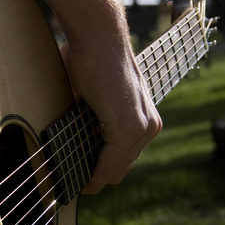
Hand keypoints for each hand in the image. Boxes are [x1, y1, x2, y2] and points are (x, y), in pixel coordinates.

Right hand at [60, 40, 161, 193]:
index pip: (125, 157)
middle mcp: (150, 126)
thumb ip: (94, 119)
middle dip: (100, 178)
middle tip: (79, 185)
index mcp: (145, 118)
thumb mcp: (97, 98)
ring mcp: (141, 128)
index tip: (86, 178)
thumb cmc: (92, 59)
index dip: (105, 170)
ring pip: (117, 170)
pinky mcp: (128, 128)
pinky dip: (95, 175)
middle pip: (122, 168)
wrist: (99, 38)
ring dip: (97, 179)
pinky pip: (109, 164)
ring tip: (79, 186)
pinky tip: (84, 183)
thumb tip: (75, 136)